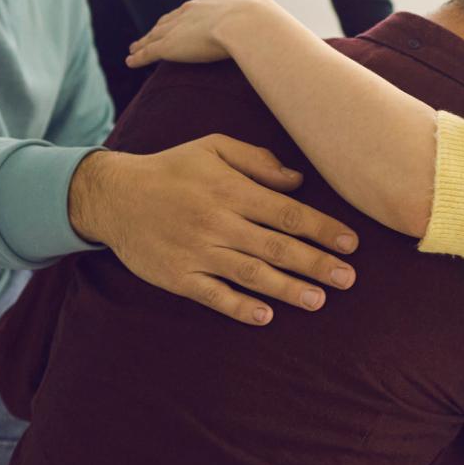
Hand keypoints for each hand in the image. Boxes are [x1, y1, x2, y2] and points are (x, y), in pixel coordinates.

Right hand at [68, 136, 358, 324]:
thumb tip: (298, 180)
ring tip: (319, 300)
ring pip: (251, 274)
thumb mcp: (213, 148)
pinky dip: (239, 307)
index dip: (322, 229)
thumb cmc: (172, 169)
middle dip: (316, 264)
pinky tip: (265, 316)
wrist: (112, 196)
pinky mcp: (177, 277)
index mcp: (231, 190)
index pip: (287, 213)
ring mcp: (197, 252)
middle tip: (348, 278)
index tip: (350, 243)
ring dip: (287, 289)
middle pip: (277, 247)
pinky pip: (213, 295)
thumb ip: (257, 160)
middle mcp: (217, 222)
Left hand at [126, 0, 275, 67]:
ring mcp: (180, 27)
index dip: (185, 16)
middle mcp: (193, 11)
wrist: (249, 23)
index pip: (194, 10)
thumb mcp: (265, 19)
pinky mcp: (170, 45)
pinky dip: (138, 57)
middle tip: (152, 32)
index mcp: (215, 2)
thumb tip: (285, 35)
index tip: (180, 20)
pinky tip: (130, 62)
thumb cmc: (263, 22)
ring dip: (144, 41)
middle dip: (161, 26)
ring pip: (156, 35)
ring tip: (135, 47)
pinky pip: (149, 52)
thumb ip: (267, 27)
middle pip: (171, 19)